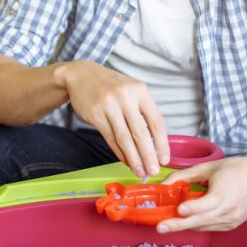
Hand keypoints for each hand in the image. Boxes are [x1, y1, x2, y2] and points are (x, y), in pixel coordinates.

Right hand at [58, 61, 169, 177]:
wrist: (81, 75)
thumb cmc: (111, 86)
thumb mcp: (131, 91)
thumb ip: (143, 112)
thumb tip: (154, 144)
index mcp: (140, 91)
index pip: (156, 122)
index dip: (162, 143)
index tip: (165, 159)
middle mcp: (126, 97)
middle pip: (140, 133)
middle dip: (148, 156)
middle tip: (153, 171)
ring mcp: (109, 106)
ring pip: (125, 138)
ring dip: (133, 158)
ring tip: (140, 171)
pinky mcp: (95, 114)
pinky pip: (110, 138)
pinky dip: (119, 152)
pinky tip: (126, 161)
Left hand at [156, 156, 246, 232]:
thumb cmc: (235, 169)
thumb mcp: (207, 167)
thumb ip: (183, 176)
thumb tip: (163, 184)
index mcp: (225, 193)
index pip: (207, 204)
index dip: (193, 208)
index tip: (179, 209)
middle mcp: (229, 209)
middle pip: (201, 220)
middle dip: (179, 224)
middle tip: (161, 227)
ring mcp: (231, 220)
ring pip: (203, 226)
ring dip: (185, 225)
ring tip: (166, 224)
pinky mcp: (231, 225)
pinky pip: (209, 227)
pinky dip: (196, 224)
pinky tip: (185, 220)